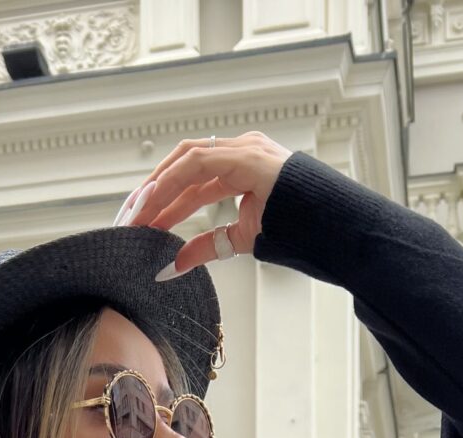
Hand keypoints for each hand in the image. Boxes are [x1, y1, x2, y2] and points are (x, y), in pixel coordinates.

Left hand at [122, 130, 293, 272]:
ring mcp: (245, 150)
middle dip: (153, 192)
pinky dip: (172, 181)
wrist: (334, 231)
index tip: (140, 223)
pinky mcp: (248, 156)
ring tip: (135, 215)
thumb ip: (208, 246)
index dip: (162, 200)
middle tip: (129, 220)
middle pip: (183, 165)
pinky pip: (199, 162)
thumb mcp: (241, 240)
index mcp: (241, 167)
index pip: (191, 179)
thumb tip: (175, 264)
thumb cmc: (298, 232)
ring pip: (186, 159)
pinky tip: (154, 201)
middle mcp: (241, 152)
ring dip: (157, 188)